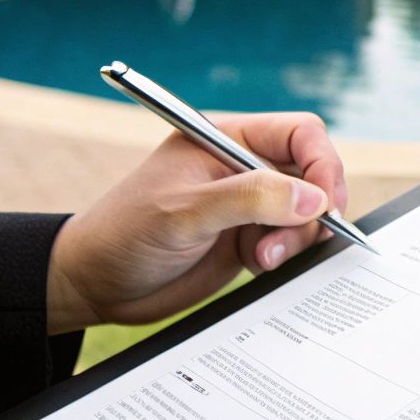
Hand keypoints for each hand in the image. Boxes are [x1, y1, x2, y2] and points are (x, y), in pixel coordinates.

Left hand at [46, 112, 349, 333]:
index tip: (324, 203)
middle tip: (289, 238)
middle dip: (313, 209)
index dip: (322, 164)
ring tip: (262, 258)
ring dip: (297, 238)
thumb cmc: (125, 235)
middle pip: (313, 174)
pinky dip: (287, 255)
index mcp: (226, 140)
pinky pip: (292, 241)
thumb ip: (252, 200)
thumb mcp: (186, 211)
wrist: (96, 285)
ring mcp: (249, 205)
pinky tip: (256, 266)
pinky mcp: (249, 239)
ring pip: (308, 213)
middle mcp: (244, 168)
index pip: (301, 134)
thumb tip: (315, 200)